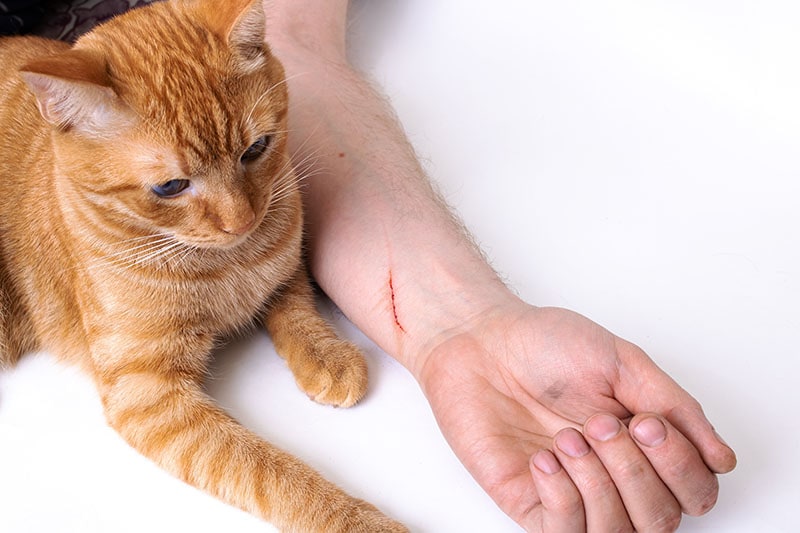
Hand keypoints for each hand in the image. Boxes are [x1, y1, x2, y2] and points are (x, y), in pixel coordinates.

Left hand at [418, 303, 735, 531]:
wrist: (480, 343)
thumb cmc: (545, 345)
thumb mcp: (621, 362)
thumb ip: (674, 405)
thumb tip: (721, 457)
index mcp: (644, 443)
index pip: (695, 489)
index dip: (678, 464)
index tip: (643, 419)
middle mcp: (615, 475)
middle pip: (662, 518)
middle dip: (634, 470)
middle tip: (597, 423)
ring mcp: (574, 493)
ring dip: (598, 485)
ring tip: (567, 437)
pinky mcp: (532, 503)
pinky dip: (562, 498)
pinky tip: (543, 459)